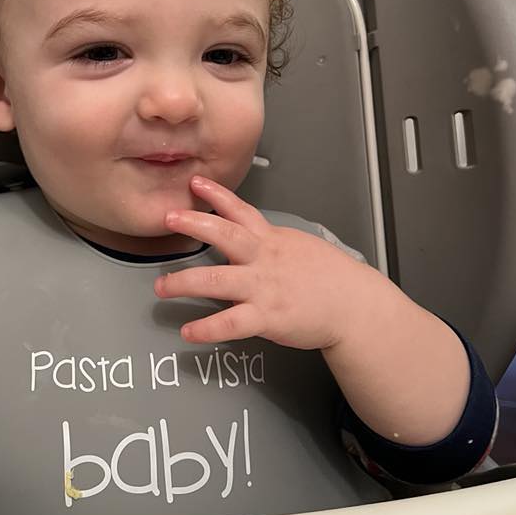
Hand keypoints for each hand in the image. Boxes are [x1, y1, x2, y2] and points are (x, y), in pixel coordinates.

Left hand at [154, 175, 373, 350]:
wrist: (354, 306)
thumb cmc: (328, 277)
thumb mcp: (297, 246)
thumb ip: (267, 241)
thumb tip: (243, 235)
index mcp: (271, 240)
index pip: (241, 210)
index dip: (216, 195)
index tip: (195, 183)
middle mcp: (264, 259)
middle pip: (225, 234)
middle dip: (193, 224)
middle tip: (168, 217)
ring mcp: (264, 288)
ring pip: (217, 280)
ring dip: (184, 283)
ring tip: (162, 286)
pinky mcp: (268, 317)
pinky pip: (231, 323)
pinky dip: (207, 328)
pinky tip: (189, 331)